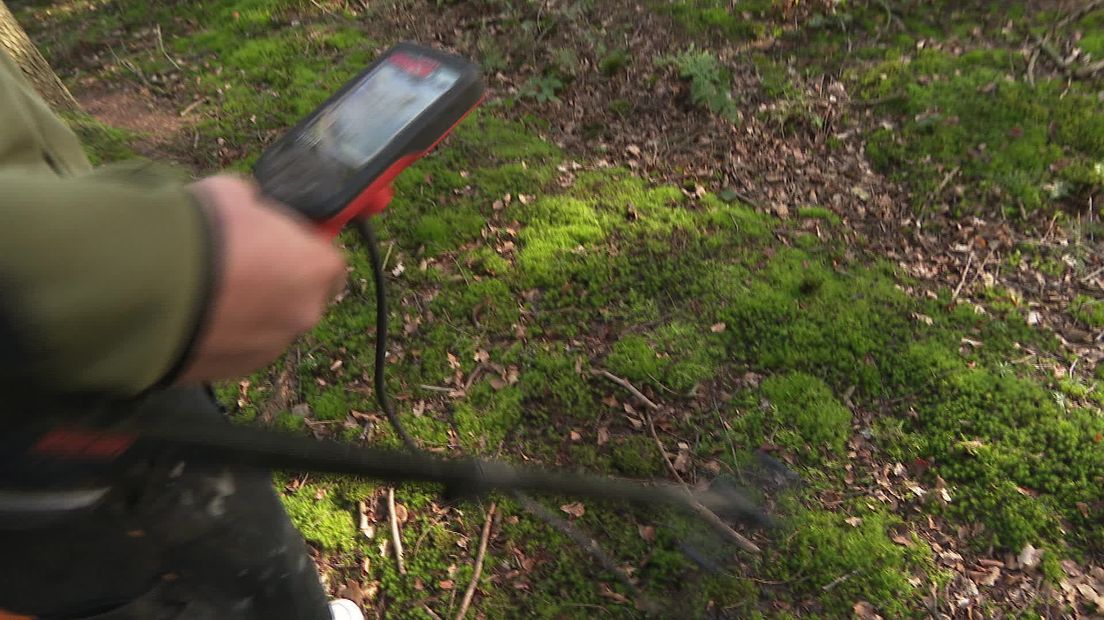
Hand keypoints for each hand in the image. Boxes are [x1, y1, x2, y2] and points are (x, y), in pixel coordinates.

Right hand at [177, 175, 345, 382]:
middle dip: (280, 282)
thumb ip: (256, 207)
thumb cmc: (198, 230)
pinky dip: (226, 333)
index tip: (286, 243)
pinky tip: (195, 313)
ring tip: (209, 289)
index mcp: (316, 268)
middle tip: (242, 264)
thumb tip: (251, 207)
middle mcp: (305, 313)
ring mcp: (271, 347)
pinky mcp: (236, 369)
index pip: (332, 263)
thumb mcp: (233, 193)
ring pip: (271, 325)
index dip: (308, 250)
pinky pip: (240, 347)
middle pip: (303, 297)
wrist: (142, 284)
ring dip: (251, 311)